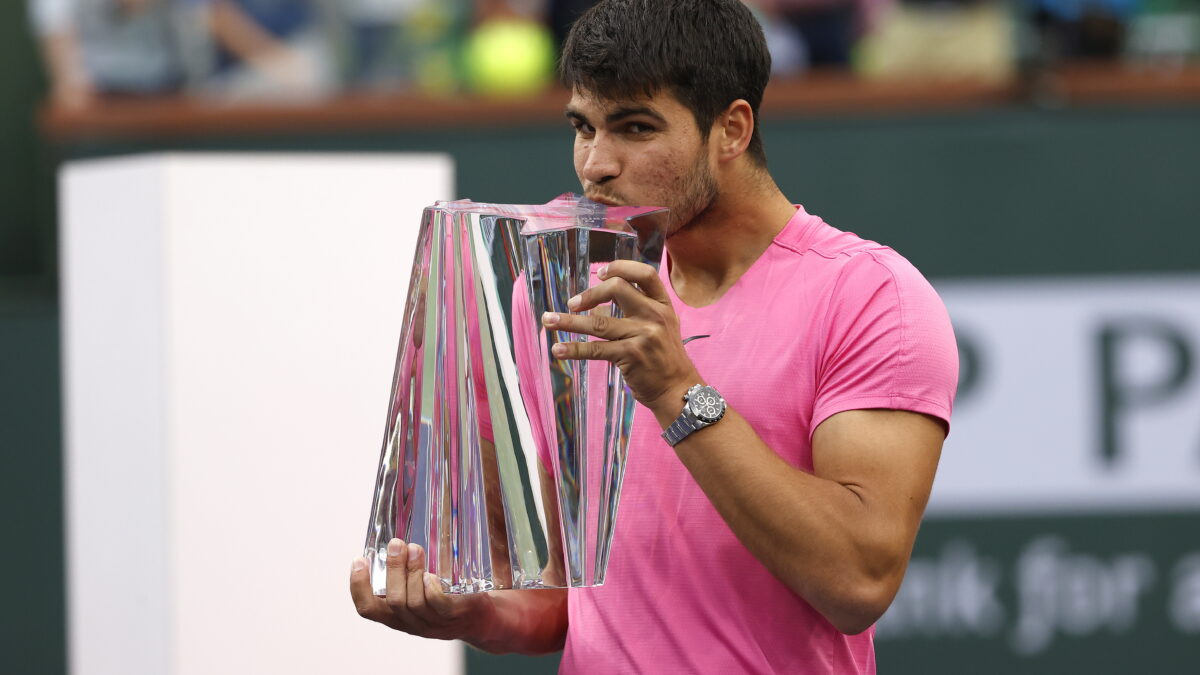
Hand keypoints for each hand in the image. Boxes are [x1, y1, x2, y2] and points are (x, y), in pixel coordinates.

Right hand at [350, 538, 494, 640]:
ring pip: (414, 602)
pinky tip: (430, 575)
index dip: (359, 587)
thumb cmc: (446, 598)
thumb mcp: (420, 591)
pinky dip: (431, 589)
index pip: (368, 609)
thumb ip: (405, 573)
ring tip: (415, 549)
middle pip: (393, 601)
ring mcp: (433, 622)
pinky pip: (438, 605)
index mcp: (397, 617)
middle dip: (393, 570)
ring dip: (412, 572)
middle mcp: (411, 623)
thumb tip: (394, 541)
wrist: (481, 618)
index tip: (359, 560)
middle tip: (396, 544)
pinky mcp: (454, 616)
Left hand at [541, 260, 698, 411]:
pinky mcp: (631, 355)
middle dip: (589, 294)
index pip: (644, 273)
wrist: (678, 390)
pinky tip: (558, 349)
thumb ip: (635, 311)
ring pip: (599, 322)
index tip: (600, 273)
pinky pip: (596, 349)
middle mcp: (655, 315)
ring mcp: (643, 335)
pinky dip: (574, 349)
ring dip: (569, 322)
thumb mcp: (660, 327)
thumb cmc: (664, 358)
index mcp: (663, 304)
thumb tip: (595, 305)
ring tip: (548, 321)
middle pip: (618, 289)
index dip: (620, 267)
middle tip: (572, 304)